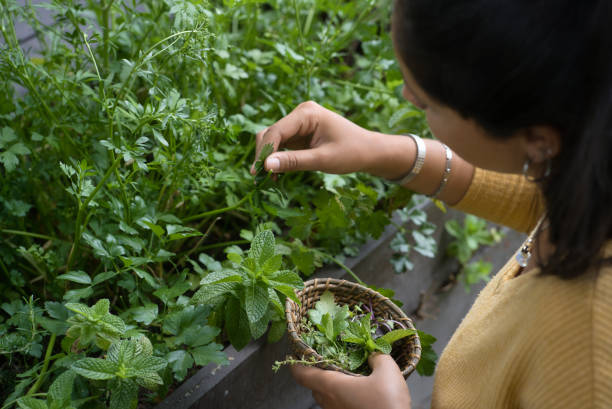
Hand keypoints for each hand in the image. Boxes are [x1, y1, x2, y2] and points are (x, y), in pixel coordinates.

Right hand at [250, 101, 380, 175]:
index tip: (258, 172)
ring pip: (273, 140)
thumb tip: (266, 165)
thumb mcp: (323, 160)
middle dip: (264, 155)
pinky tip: (275, 176)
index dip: (265, 151)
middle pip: (271, 134)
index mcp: (307, 113)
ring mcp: (299, 124)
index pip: (276, 131)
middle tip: (259, 179)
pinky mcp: (299, 134)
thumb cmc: (352, 153)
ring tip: (266, 180)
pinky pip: (281, 146)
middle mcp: (300, 114)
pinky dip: (276, 160)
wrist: (369, 152)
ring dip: (268, 158)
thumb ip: (294, 162)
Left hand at [290, 353, 411, 408]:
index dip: (296, 363)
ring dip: (330, 386)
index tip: (297, 354)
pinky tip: (358, 393)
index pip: (302, 375)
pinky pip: (337, 407)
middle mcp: (330, 402)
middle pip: (314, 386)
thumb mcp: (388, 371)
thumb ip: (378, 357)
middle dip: (318, 373)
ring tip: (346, 376)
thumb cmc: (388, 402)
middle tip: (329, 360)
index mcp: (332, 386)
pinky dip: (341, 397)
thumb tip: (373, 354)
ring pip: (325, 398)